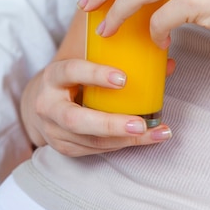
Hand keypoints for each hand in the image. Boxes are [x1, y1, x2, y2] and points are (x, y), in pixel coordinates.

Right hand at [20, 58, 172, 156]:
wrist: (42, 106)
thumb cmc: (71, 80)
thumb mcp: (83, 64)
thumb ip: (117, 60)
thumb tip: (167, 64)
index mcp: (52, 77)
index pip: (70, 72)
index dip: (95, 75)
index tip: (124, 79)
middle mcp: (48, 106)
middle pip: (76, 120)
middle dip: (110, 124)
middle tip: (140, 124)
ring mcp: (54, 131)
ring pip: (90, 140)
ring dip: (125, 139)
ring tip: (156, 133)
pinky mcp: (65, 148)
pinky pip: (96, 149)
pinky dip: (123, 144)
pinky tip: (146, 138)